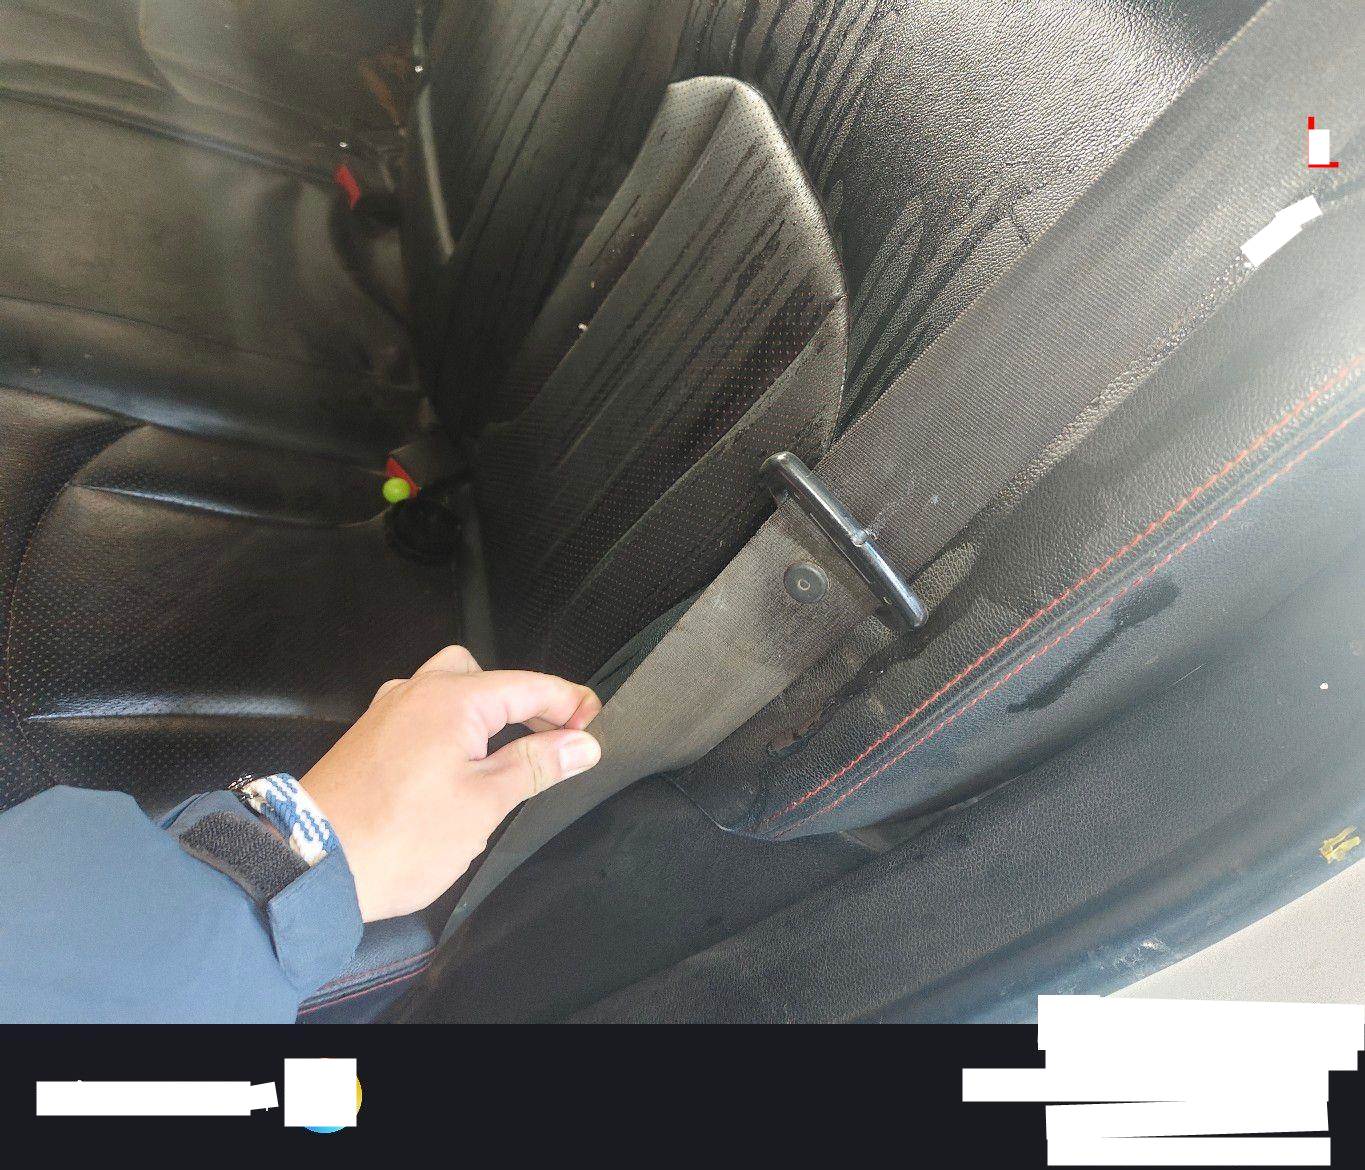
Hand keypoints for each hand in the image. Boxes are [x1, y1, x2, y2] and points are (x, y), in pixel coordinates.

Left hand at [299, 646, 600, 921]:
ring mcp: (388, 712)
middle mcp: (417, 692)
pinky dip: (454, 729)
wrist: (313, 867)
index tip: (596, 728)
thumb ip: (537, 765)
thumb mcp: (484, 803)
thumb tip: (581, 743)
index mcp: (451, 698)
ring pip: (452, 692)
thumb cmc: (396, 837)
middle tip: (557, 743)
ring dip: (488, 716)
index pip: (530, 686)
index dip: (571, 705)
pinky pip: (424, 715)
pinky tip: (463, 768)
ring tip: (512, 759)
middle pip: (488, 677)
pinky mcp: (371, 737)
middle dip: (527, 704)